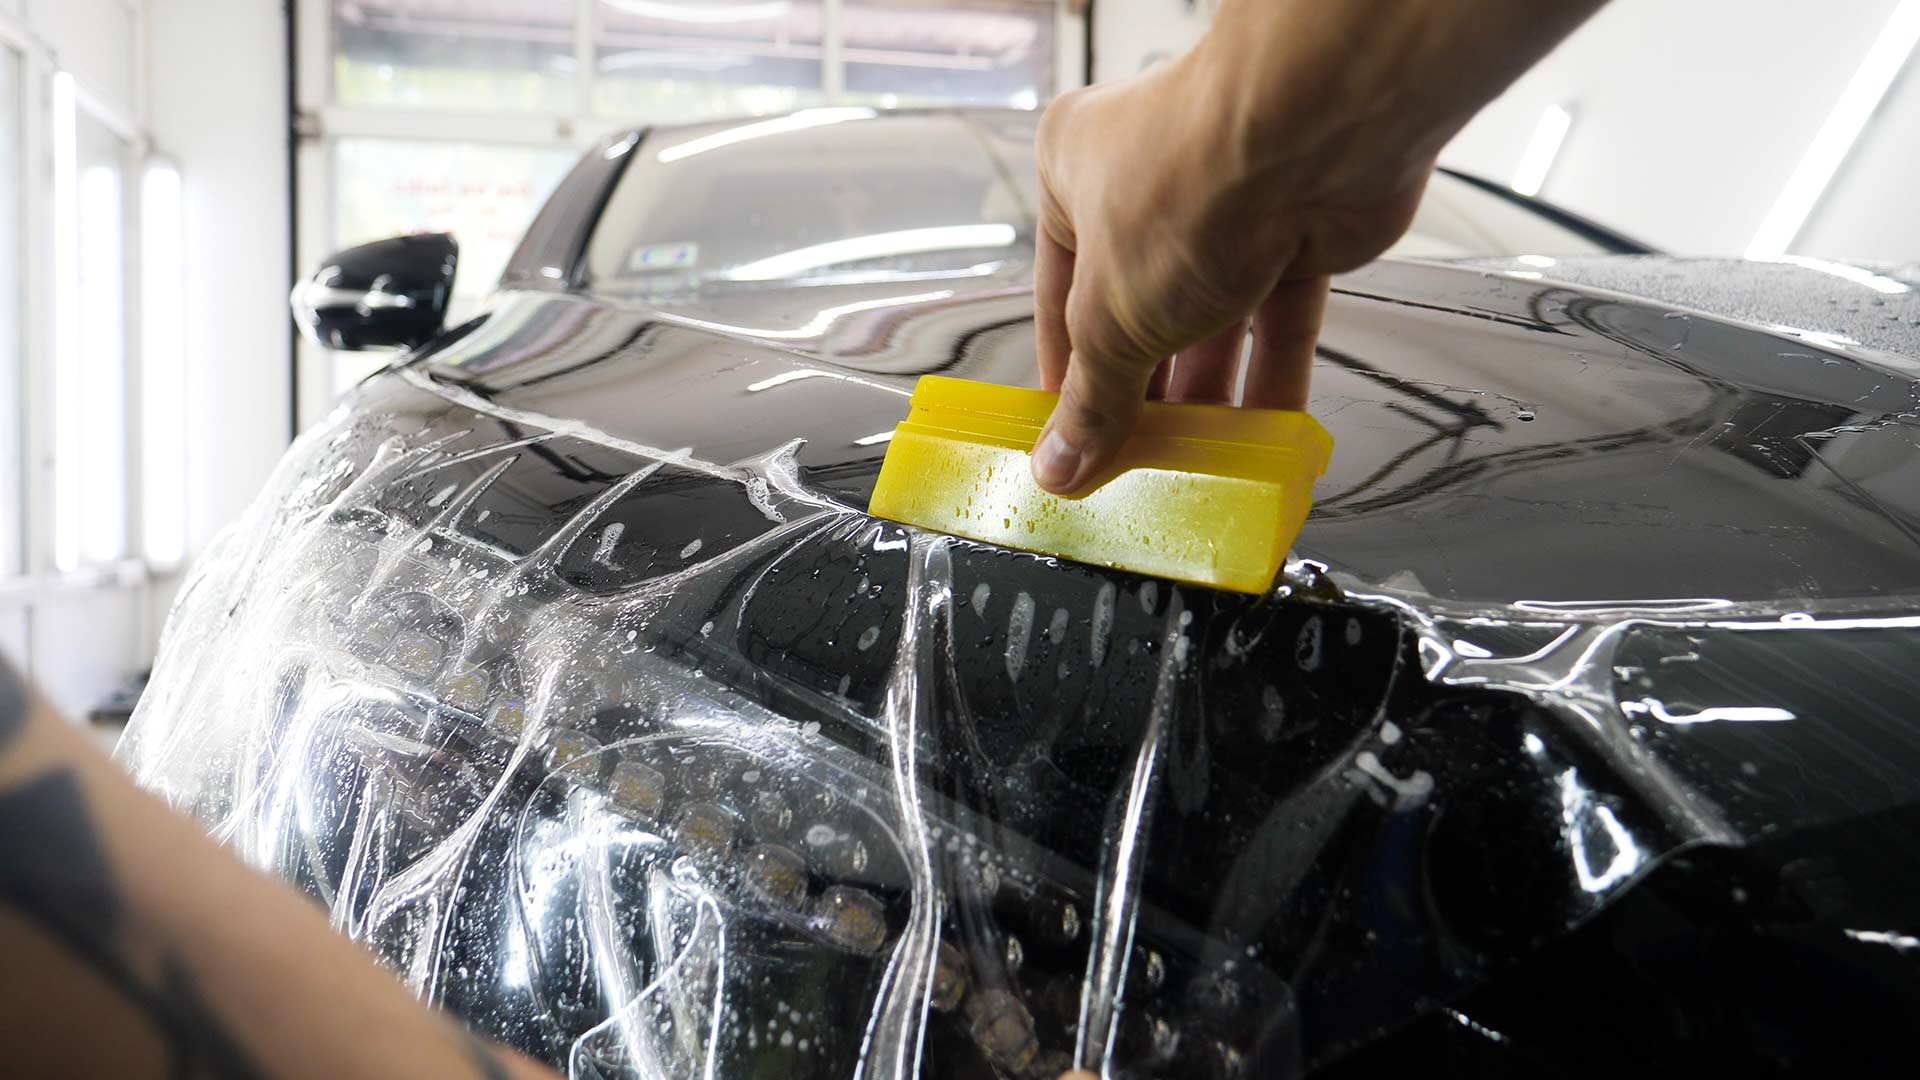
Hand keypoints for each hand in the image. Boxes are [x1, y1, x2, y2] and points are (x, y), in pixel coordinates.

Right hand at [1030, 45, 1432, 494]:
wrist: (1315, 132)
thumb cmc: (1189, 182)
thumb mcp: (1110, 317)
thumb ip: (1092, 400)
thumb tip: (1060, 463)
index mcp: (1073, 175)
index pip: (1057, 298)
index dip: (1068, 378)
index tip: (1072, 441)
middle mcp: (1149, 185)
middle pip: (1138, 315)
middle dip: (1144, 394)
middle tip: (1136, 463)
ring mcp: (1229, 208)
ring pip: (1212, 323)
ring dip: (1210, 398)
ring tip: (1198, 464)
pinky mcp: (1299, 233)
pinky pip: (1279, 324)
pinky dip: (1274, 380)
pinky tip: (1263, 438)